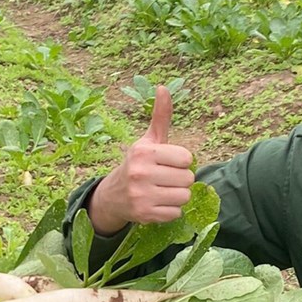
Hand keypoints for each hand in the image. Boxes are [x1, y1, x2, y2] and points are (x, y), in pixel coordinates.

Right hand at [88, 84, 194, 232]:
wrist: (113, 195)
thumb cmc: (138, 164)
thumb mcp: (148, 141)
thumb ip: (160, 117)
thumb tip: (164, 87)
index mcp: (144, 152)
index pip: (186, 158)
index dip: (181, 162)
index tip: (168, 163)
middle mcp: (141, 173)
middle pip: (188, 179)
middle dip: (181, 180)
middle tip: (165, 179)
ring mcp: (141, 196)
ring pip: (184, 197)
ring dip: (178, 196)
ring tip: (163, 191)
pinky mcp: (144, 215)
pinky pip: (176, 213)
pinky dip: (170, 210)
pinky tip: (157, 203)